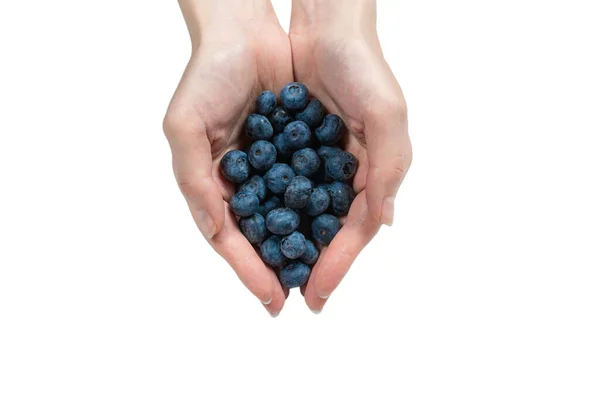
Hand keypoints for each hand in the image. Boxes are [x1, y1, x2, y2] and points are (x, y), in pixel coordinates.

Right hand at [163, 0, 293, 315]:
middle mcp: (243, 182)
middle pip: (264, 236)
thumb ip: (195, 181)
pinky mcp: (299, 150)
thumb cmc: (206, 76)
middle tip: (303, 299)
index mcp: (213, 184)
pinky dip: (322, 208)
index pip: (231, 238)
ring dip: (305, 246)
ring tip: (323, 276)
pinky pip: (312, 185)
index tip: (272, 300)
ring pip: (290, 217)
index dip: (250, 270)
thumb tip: (214, 232)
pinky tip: (338, 229)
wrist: (245, 31)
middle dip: (281, 267)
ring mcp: (272, 168)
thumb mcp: (185, 127)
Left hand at [290, 0, 411, 311]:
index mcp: (372, 172)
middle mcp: (345, 174)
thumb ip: (386, 170)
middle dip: (310, 264)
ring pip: (300, 216)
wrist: (326, 26)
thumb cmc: (363, 67)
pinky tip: (253, 232)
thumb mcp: (386, 116)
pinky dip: (268, 211)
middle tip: (290, 298)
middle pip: (325, 231)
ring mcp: (316, 163)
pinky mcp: (290, 147)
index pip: (353, 230)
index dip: (337, 264)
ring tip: (270, 276)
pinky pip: (278, 188)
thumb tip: (382, 224)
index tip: (317, 296)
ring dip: (287, 246)